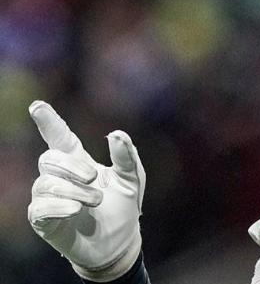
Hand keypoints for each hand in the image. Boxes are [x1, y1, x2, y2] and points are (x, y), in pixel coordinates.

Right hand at [27, 101, 144, 282]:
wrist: (121, 242)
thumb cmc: (124, 206)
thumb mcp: (133, 178)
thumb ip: (126, 156)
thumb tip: (116, 134)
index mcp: (79, 161)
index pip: (59, 138)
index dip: (49, 122)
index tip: (38, 106)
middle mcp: (60, 177)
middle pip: (49, 158)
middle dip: (71, 166)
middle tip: (94, 178)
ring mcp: (49, 198)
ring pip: (46, 184)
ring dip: (74, 190)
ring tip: (96, 201)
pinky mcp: (44, 221)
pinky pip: (40, 208)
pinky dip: (59, 206)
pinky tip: (76, 209)